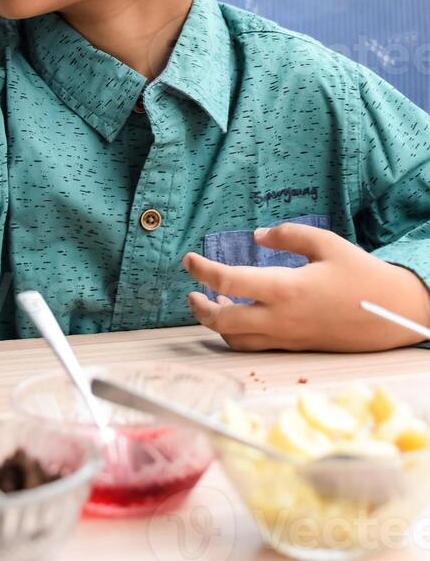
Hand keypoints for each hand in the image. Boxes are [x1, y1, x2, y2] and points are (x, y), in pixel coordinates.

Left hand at [183, 223, 429, 351]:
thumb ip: (287, 235)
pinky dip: (236, 334)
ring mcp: (287, 337)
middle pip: (223, 322)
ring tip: (212, 301)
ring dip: (216, 323)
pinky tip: (238, 315)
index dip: (202, 270)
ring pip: (236, 339)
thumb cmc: (361, 275)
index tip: (188, 260)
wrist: (393, 315)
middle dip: (199, 308)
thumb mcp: (327, 243)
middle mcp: (281, 318)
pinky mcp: (295, 347)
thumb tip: (257, 236)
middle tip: (192, 290)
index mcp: (286, 288)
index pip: (229, 281)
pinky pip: (254, 346)